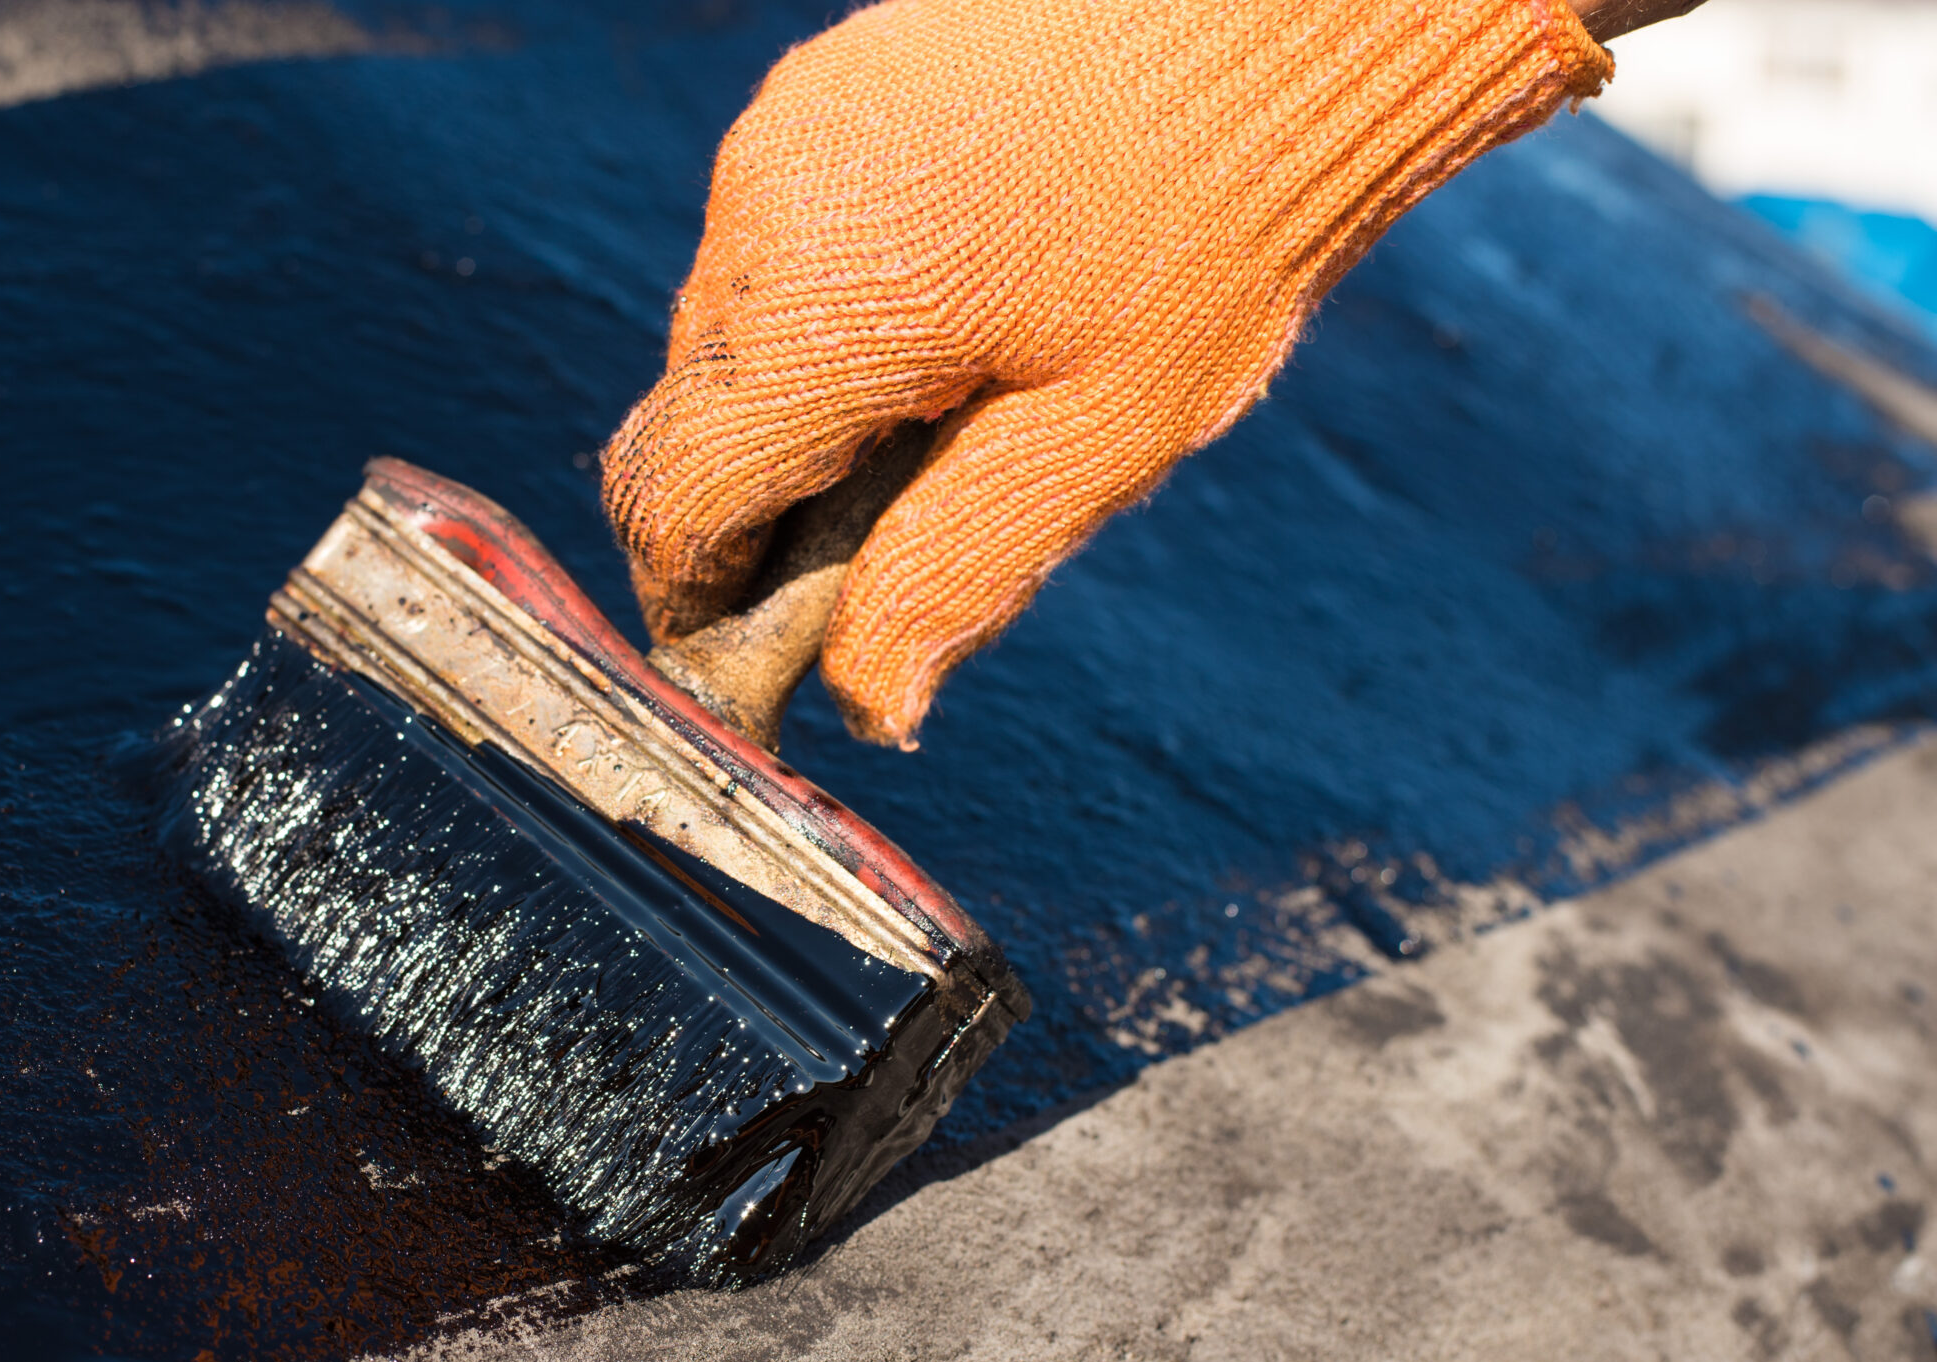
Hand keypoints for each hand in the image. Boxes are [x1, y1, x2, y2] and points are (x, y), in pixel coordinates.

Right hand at [602, 0, 1610, 747]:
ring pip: (729, 337)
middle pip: (694, 421)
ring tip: (943, 416)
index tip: (752, 664)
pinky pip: (773, 250)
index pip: (674, 499)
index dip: (695, 604)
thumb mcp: (1096, 442)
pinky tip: (948, 320)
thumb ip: (952, 575)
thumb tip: (862, 709)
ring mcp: (781, 138)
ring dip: (798, 410)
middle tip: (876, 558)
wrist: (1273, 25)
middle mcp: (765, 208)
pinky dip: (825, 319)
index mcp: (821, 308)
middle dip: (760, 513)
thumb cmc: (1208, 236)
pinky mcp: (815, 99)